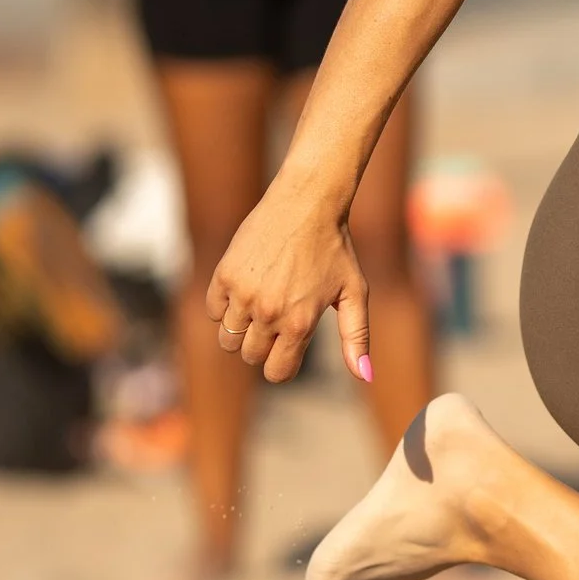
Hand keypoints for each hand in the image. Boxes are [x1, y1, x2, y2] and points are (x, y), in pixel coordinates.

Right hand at [207, 172, 372, 387]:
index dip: (281, 365)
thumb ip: (356, 337)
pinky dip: (224, 306)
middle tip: (277, 319)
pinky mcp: (224, 275)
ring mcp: (243, 294)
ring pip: (227, 339)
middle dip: (262, 346)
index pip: (276, 372)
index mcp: (300, 324)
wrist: (306, 203)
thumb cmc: (335, 249)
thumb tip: (365, 377)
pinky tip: (245, 287)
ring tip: (260, 305)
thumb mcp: (354, 293)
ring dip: (241, 329)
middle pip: (250, 356)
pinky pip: (213, 310)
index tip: (286, 348)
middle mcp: (269, 313)